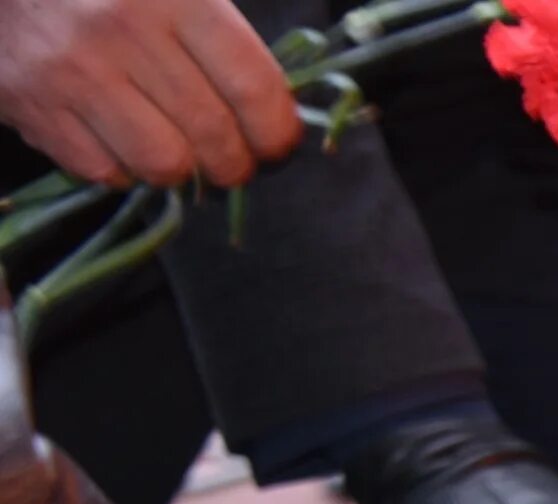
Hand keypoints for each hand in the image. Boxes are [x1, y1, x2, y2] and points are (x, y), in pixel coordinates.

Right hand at [0, 0, 298, 187]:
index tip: (276, 142)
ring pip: (163, 163)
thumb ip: (221, 37)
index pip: (252, 86)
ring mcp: (73, 70)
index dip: (276, 130)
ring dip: (179, 171)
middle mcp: (123, 31)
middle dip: (235, 163)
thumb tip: (276, 110)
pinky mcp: (33, 104)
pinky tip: (118, 141)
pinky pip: (104, 171)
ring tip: (175, 151)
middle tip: (231, 160)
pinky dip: (121, 170)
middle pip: (213, 134)